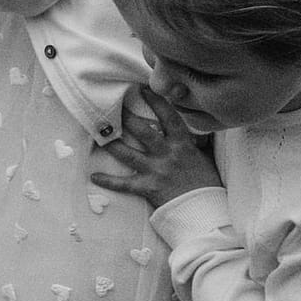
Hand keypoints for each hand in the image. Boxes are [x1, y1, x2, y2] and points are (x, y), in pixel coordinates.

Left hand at [89, 87, 221, 209]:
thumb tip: (200, 125)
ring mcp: (156, 171)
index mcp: (183, 145)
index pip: (169, 117)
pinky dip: (108, 181)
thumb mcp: (206, 157)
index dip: (156, 101)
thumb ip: (198, 141)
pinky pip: (124, 184)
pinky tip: (94, 176)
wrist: (206, 212)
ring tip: (97, 134)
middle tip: (112, 105)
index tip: (143, 88)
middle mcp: (167, 155)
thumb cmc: (207, 184)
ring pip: (127, 153)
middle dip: (126, 117)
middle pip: (142, 131)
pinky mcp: (148, 188)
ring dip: (110, 144)